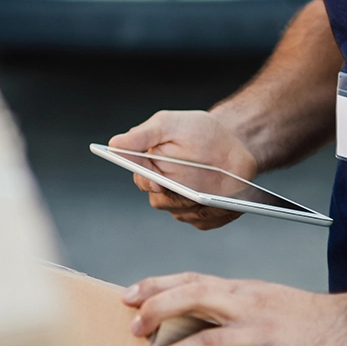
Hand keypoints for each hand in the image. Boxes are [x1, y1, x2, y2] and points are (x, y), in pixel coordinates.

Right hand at [108, 111, 259, 229]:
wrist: (232, 141)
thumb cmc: (197, 130)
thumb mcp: (169, 124)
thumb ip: (143, 135)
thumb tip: (114, 144)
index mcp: (148, 167)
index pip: (142, 179)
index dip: (148, 182)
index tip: (158, 182)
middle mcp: (162, 189)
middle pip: (161, 202)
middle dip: (177, 197)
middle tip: (192, 193)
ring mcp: (182, 204)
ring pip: (183, 214)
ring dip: (198, 205)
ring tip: (215, 198)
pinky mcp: (203, 215)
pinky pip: (206, 221)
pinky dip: (217, 213)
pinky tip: (229, 204)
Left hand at [123, 273, 346, 345]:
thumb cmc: (309, 318)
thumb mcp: (266, 300)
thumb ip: (233, 305)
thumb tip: (196, 319)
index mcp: (243, 289)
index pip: (191, 279)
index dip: (157, 285)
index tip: (129, 295)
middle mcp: (247, 305)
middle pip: (192, 297)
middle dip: (156, 310)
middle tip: (131, 328)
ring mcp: (262, 333)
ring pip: (206, 340)